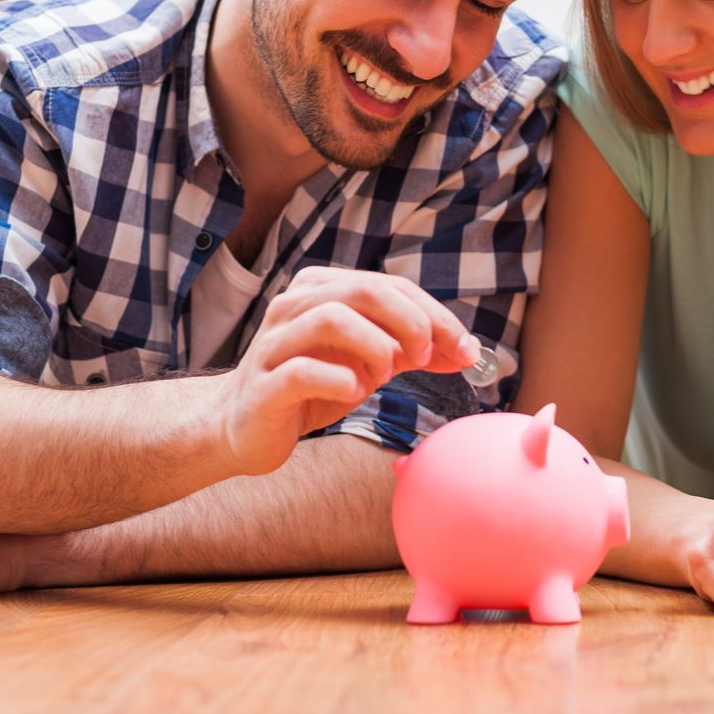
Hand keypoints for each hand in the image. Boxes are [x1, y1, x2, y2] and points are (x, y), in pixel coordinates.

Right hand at [217, 267, 479, 476]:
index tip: (465, 348)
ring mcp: (274, 343)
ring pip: (331, 319)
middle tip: (428, 357)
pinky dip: (340, 380)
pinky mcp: (263, 384)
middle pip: (364, 291)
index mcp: (321, 289)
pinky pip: (303, 370)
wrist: (245, 428)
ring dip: (375, 347)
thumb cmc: (312, 387)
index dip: (435, 313)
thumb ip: (412, 350)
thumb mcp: (368, 363)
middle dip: (410, 322)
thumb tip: (467, 350)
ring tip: (384, 375)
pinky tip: (354, 392)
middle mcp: (293, 305)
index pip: (389, 285)